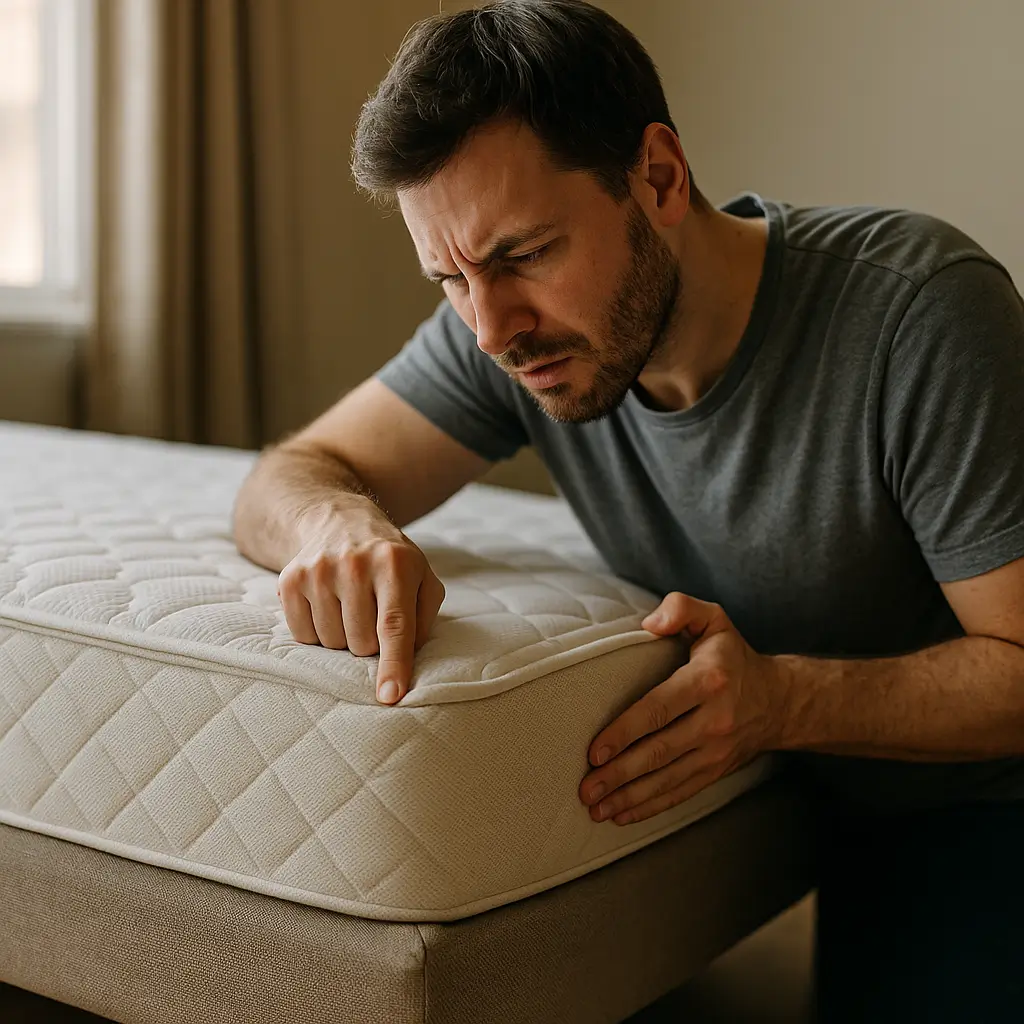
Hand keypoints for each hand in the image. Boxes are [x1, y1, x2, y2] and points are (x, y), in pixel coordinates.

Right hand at [276, 503, 444, 704]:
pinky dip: (317, 632)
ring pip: (331, 643)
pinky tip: (327, 606)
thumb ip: (424, 619)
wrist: (339, 520)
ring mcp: (318, 570)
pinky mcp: (290, 579)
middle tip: (372, 615)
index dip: (393, 664)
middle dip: (370, 644)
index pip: (394, 625)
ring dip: (343, 638)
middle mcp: (354, 564)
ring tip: (349, 607)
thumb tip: (406, 663)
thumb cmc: (390, 560)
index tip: (390, 696)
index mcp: (395, 564)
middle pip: (361, 643)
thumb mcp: (422, 578)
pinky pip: (303, 635)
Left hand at [578, 592, 779, 824]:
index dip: (624, 731)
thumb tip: (649, 624)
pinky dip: (650, 807)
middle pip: (659, 752)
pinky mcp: (716, 771)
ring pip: (667, 779)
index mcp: (708, 681)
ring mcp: (716, 751)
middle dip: (619, 774)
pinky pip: (680, 792)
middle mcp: (714, 721)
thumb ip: (681, 608)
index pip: (659, 709)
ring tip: (596, 808)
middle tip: (585, 788)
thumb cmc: (733, 656)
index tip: (595, 751)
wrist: (780, 701)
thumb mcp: (714, 619)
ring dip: (629, 797)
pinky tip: (622, 815)